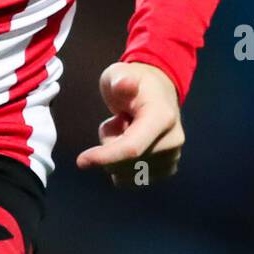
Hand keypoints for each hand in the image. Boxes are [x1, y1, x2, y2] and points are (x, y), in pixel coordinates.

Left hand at [76, 62, 183, 187]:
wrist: (158, 91)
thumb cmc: (134, 81)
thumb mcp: (121, 73)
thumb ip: (120, 80)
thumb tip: (125, 84)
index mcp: (162, 117)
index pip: (132, 148)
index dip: (106, 156)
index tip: (81, 161)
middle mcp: (173, 140)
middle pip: (127, 164)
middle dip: (108, 148)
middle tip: (117, 121)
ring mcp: (172, 156)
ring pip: (127, 175)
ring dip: (115, 157)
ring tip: (125, 130)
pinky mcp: (168, 168)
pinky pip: (133, 179)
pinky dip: (123, 165)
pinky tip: (131, 143)